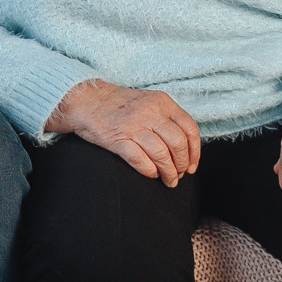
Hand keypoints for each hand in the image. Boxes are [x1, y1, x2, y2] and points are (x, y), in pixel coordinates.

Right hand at [48, 78, 200, 185]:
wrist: (87, 100)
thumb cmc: (120, 104)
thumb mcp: (148, 101)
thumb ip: (167, 117)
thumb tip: (186, 147)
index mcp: (162, 102)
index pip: (189, 128)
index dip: (195, 151)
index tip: (192, 165)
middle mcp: (150, 112)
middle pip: (178, 144)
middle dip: (182, 165)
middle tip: (179, 175)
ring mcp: (134, 126)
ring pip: (162, 155)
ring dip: (169, 173)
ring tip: (169, 180)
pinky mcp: (118, 139)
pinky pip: (141, 161)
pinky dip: (150, 172)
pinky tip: (151, 174)